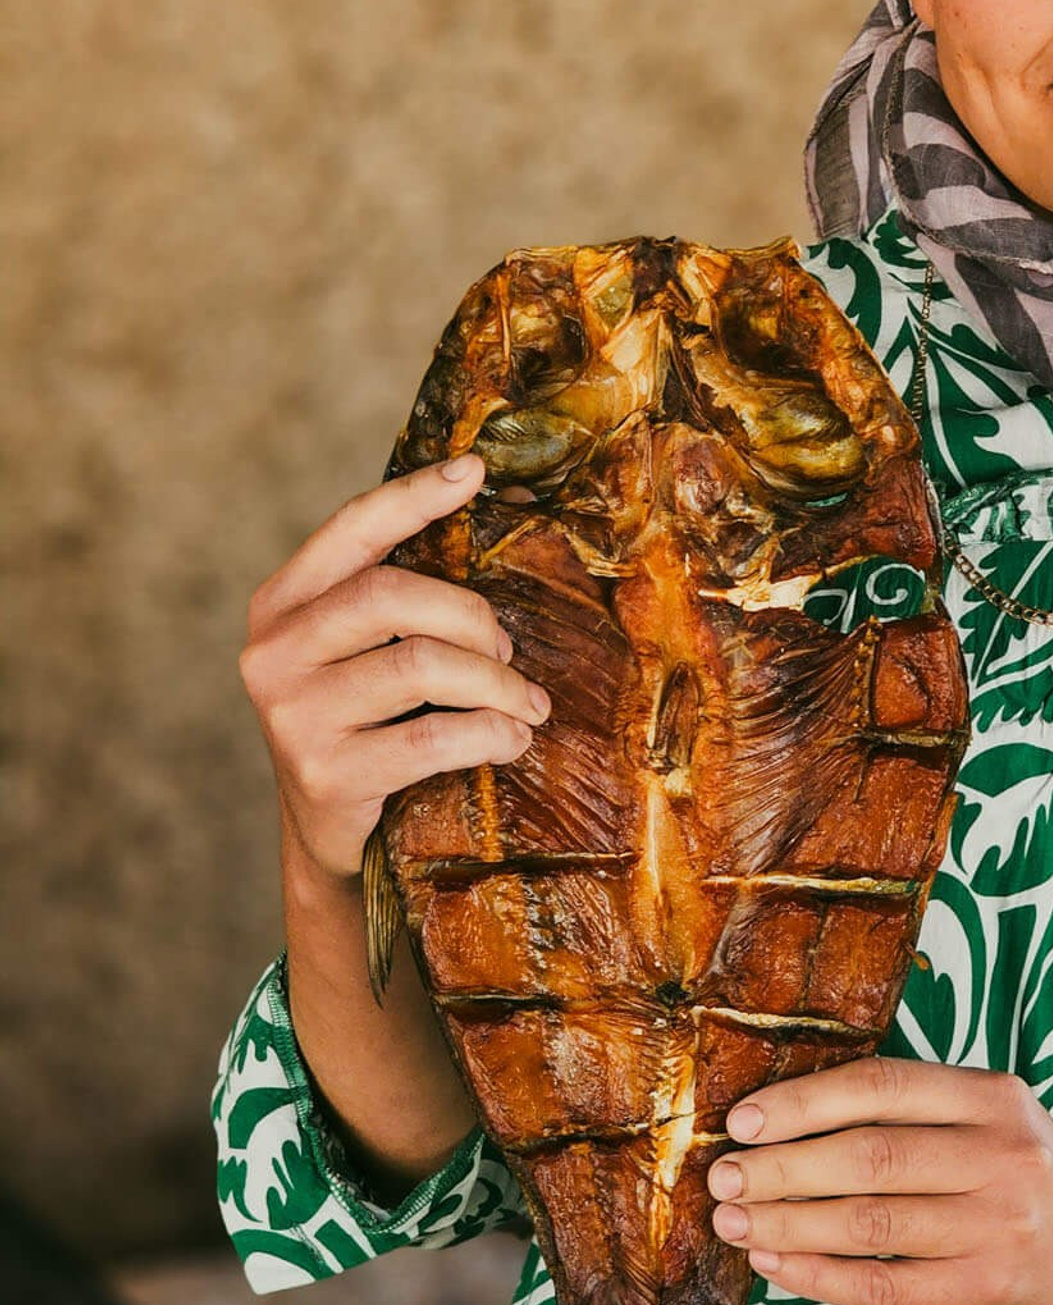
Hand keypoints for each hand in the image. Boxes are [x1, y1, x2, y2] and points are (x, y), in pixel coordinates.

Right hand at [240, 455, 550, 880]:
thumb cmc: (370, 720)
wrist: (334, 834)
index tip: (473, 469)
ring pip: (422, 666)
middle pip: (392, 596)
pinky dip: (491, 735)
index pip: (350, 529)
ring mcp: (292, 714)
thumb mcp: (364, 650)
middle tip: (511, 655)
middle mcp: (273, 651)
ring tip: (528, 705)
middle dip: (475, 620)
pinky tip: (513, 740)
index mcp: (282, 603)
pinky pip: (433, 738)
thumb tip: (486, 510)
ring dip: (499, 685)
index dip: (413, 496)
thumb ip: (400, 599)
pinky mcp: (325, 774)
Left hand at [705, 1056, 1052, 1304]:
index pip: (883, 1088)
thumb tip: (786, 1113)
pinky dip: (820, 1276)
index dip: (806, 1102)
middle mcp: (1001, 1156)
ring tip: (734, 1221)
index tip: (744, 1119)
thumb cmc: (1022, 1170)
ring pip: (870, 1223)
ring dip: (789, 1222)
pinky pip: (884, 1285)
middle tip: (723, 1176)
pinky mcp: (985, 1289)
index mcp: (994, 1096)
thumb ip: (910, 1107)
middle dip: (783, 1167)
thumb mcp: (989, 1114)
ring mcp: (997, 1226)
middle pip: (870, 1157)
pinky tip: (777, 1264)